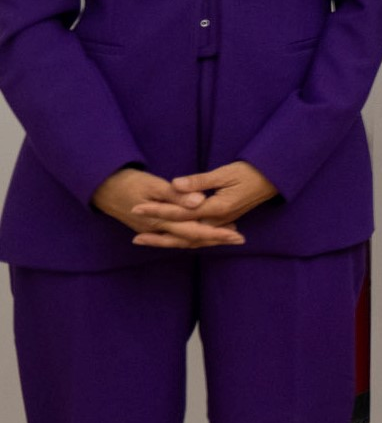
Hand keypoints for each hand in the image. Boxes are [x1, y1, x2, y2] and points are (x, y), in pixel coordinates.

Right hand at [91, 168, 237, 248]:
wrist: (101, 187)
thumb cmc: (127, 182)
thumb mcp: (153, 184)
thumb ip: (176, 195)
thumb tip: (199, 202)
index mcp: (160, 220)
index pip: (194, 230)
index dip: (217, 234)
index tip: (238, 234)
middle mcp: (157, 229)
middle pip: (191, 239)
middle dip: (216, 239)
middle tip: (240, 238)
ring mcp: (152, 229)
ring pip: (183, 240)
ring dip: (204, 238)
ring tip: (226, 235)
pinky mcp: (149, 227)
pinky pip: (173, 236)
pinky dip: (189, 236)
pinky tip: (201, 233)